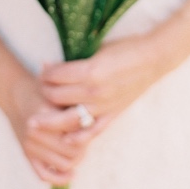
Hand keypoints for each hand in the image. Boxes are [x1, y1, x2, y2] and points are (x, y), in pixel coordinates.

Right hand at [4, 72, 97, 186]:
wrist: (15, 96)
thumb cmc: (42, 92)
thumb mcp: (58, 94)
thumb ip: (72, 107)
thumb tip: (92, 124)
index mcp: (44, 114)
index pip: (75, 131)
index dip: (87, 128)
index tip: (90, 123)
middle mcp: (35, 132)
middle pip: (73, 150)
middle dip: (84, 145)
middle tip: (86, 137)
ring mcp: (30, 146)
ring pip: (64, 163)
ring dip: (76, 159)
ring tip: (80, 150)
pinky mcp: (26, 155)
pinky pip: (44, 175)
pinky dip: (60, 178)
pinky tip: (72, 173)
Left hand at [38, 34, 164, 131]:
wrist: (153, 60)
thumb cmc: (125, 49)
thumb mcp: (97, 49)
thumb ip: (74, 61)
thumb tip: (48, 66)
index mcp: (89, 71)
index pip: (54, 76)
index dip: (44, 73)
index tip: (42, 70)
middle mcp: (94, 91)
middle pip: (56, 97)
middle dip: (43, 92)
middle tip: (39, 89)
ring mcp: (103, 106)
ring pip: (66, 119)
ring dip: (48, 120)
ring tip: (35, 120)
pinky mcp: (112, 115)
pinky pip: (90, 132)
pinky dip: (75, 138)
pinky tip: (63, 139)